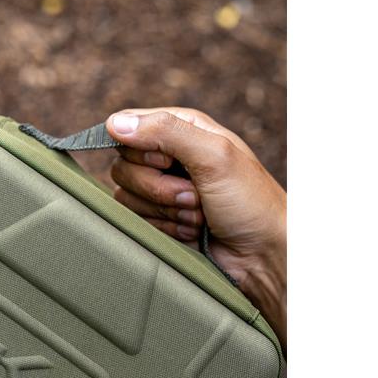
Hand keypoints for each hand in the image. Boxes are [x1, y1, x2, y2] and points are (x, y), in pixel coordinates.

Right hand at [106, 107, 285, 348]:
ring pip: (127, 197)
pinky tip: (191, 230)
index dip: (142, 149)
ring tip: (198, 214)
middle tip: (194, 195)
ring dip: (165, 211)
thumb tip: (115, 124)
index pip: (129, 126)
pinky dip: (165, 228)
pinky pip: (137, 221)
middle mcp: (169, 156)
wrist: (263, 253)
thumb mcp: (214, 156)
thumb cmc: (250, 202)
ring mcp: (163, 189)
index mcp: (183, 128)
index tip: (168, 162)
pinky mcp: (160, 218)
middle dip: (157, 187)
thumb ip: (165, 132)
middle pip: (123, 166)